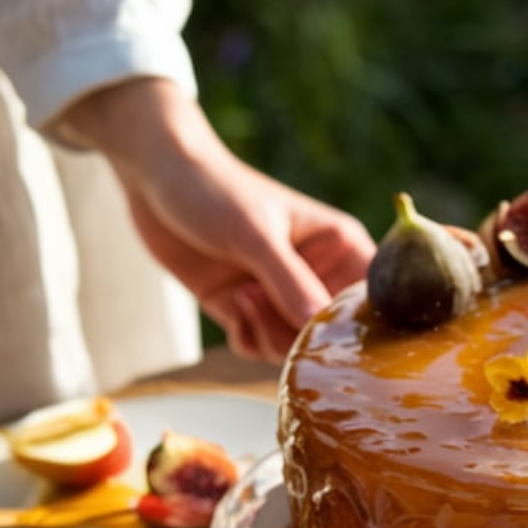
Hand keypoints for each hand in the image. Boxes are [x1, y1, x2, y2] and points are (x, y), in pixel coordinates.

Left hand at [62, 79, 373, 359]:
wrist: (154, 177)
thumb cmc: (213, 189)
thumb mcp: (255, 235)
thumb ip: (290, 283)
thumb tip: (319, 329)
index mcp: (340, 247)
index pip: (374, 301)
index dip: (362, 325)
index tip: (330, 330)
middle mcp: (319, 275)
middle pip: (333, 335)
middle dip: (298, 334)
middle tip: (262, 302)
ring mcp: (283, 295)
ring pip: (296, 348)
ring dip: (266, 334)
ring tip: (241, 295)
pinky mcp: (251, 310)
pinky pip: (262, 349)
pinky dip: (246, 337)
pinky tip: (230, 306)